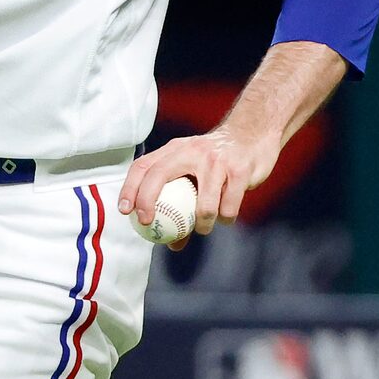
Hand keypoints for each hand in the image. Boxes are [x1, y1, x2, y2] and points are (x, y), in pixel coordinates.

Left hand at [121, 122, 276, 236]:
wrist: (253, 134)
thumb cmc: (219, 160)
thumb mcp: (197, 174)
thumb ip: (183, 205)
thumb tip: (172, 244)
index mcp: (176, 149)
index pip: (144, 165)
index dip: (129, 188)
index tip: (124, 211)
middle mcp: (192, 151)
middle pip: (158, 175)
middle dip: (147, 201)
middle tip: (147, 223)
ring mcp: (216, 161)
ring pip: (203, 205)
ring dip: (202, 225)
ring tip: (203, 228)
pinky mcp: (239, 172)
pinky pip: (227, 208)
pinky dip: (225, 218)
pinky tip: (225, 217)